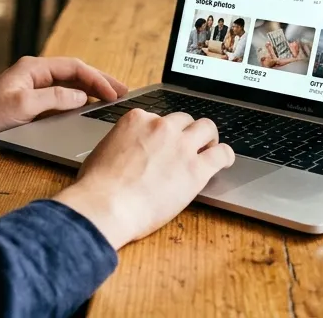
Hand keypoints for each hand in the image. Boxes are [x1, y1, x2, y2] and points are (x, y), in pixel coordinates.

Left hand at [0, 56, 127, 172]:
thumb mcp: (25, 106)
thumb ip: (56, 98)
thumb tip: (82, 95)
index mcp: (33, 68)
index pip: (74, 67)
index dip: (97, 78)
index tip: (115, 92)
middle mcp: (33, 75)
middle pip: (75, 73)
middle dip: (100, 81)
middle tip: (123, 92)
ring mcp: (31, 89)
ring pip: (69, 85)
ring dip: (91, 90)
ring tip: (112, 99)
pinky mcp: (30, 104)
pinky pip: (61, 97)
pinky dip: (79, 101)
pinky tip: (89, 109)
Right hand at [55, 110, 234, 248]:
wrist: (106, 205)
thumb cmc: (97, 186)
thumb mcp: (103, 150)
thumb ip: (122, 143)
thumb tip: (127, 151)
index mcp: (137, 120)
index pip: (158, 118)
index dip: (163, 132)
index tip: (164, 143)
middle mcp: (161, 127)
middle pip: (184, 120)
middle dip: (186, 131)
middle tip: (188, 146)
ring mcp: (181, 146)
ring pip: (207, 128)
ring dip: (208, 137)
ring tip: (209, 149)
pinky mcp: (196, 169)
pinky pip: (222, 153)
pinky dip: (225, 155)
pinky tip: (224, 161)